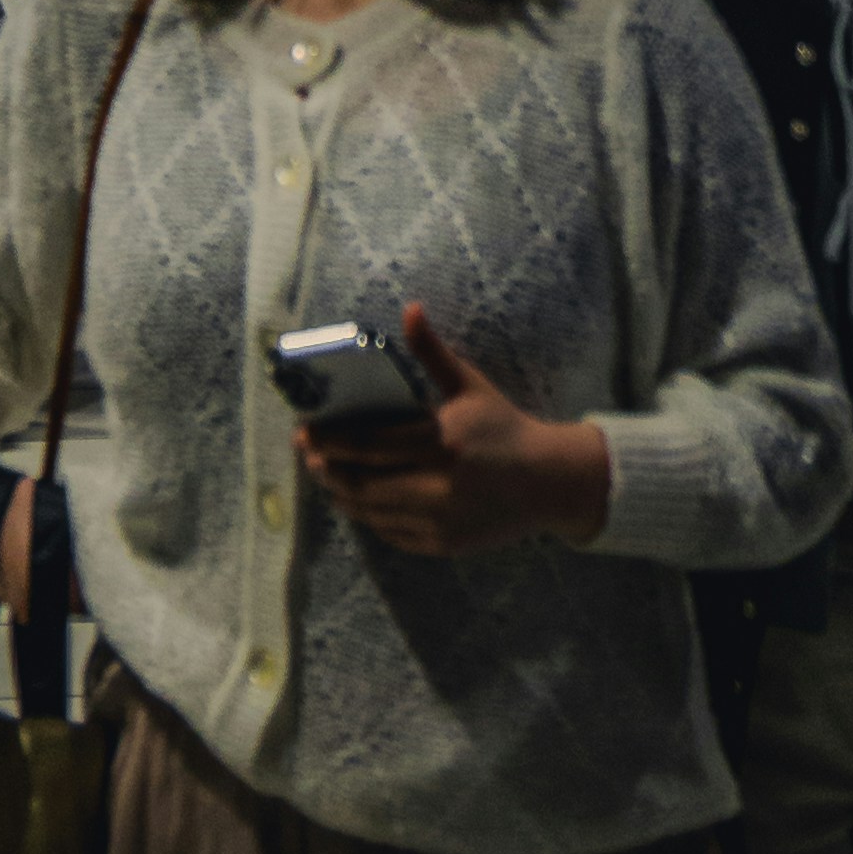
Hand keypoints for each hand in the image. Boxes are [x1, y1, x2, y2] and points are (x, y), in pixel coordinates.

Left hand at [297, 305, 613, 559]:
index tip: (305, 430)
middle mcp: (440, 487)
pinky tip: (353, 499)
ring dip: (340, 493)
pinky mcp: (441, 545)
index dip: (332, 440)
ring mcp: (439, 522)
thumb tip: (409, 308)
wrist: (547, 483)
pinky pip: (390, 533)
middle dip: (327, 467)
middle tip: (305, 451)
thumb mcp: (470, 386)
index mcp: (444, 443)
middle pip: (363, 483)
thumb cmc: (503, 427)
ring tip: (322, 472)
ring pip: (371, 512)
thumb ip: (432, 352)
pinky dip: (366, 515)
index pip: (372, 445)